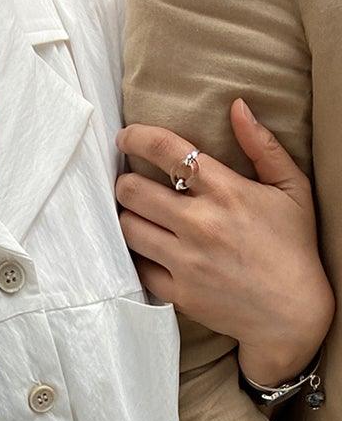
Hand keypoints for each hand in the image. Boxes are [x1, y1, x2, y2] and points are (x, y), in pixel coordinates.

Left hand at [117, 104, 333, 390]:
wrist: (294, 314)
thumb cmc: (295, 247)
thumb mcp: (292, 189)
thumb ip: (263, 145)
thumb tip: (237, 106)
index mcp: (227, 191)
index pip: (166, 150)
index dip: (136, 137)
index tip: (127, 137)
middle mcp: (201, 223)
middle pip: (130, 189)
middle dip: (125, 182)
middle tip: (132, 184)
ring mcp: (186, 260)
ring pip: (127, 226)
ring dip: (128, 217)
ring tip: (140, 217)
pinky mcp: (178, 291)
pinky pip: (137, 265)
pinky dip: (138, 255)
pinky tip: (150, 250)